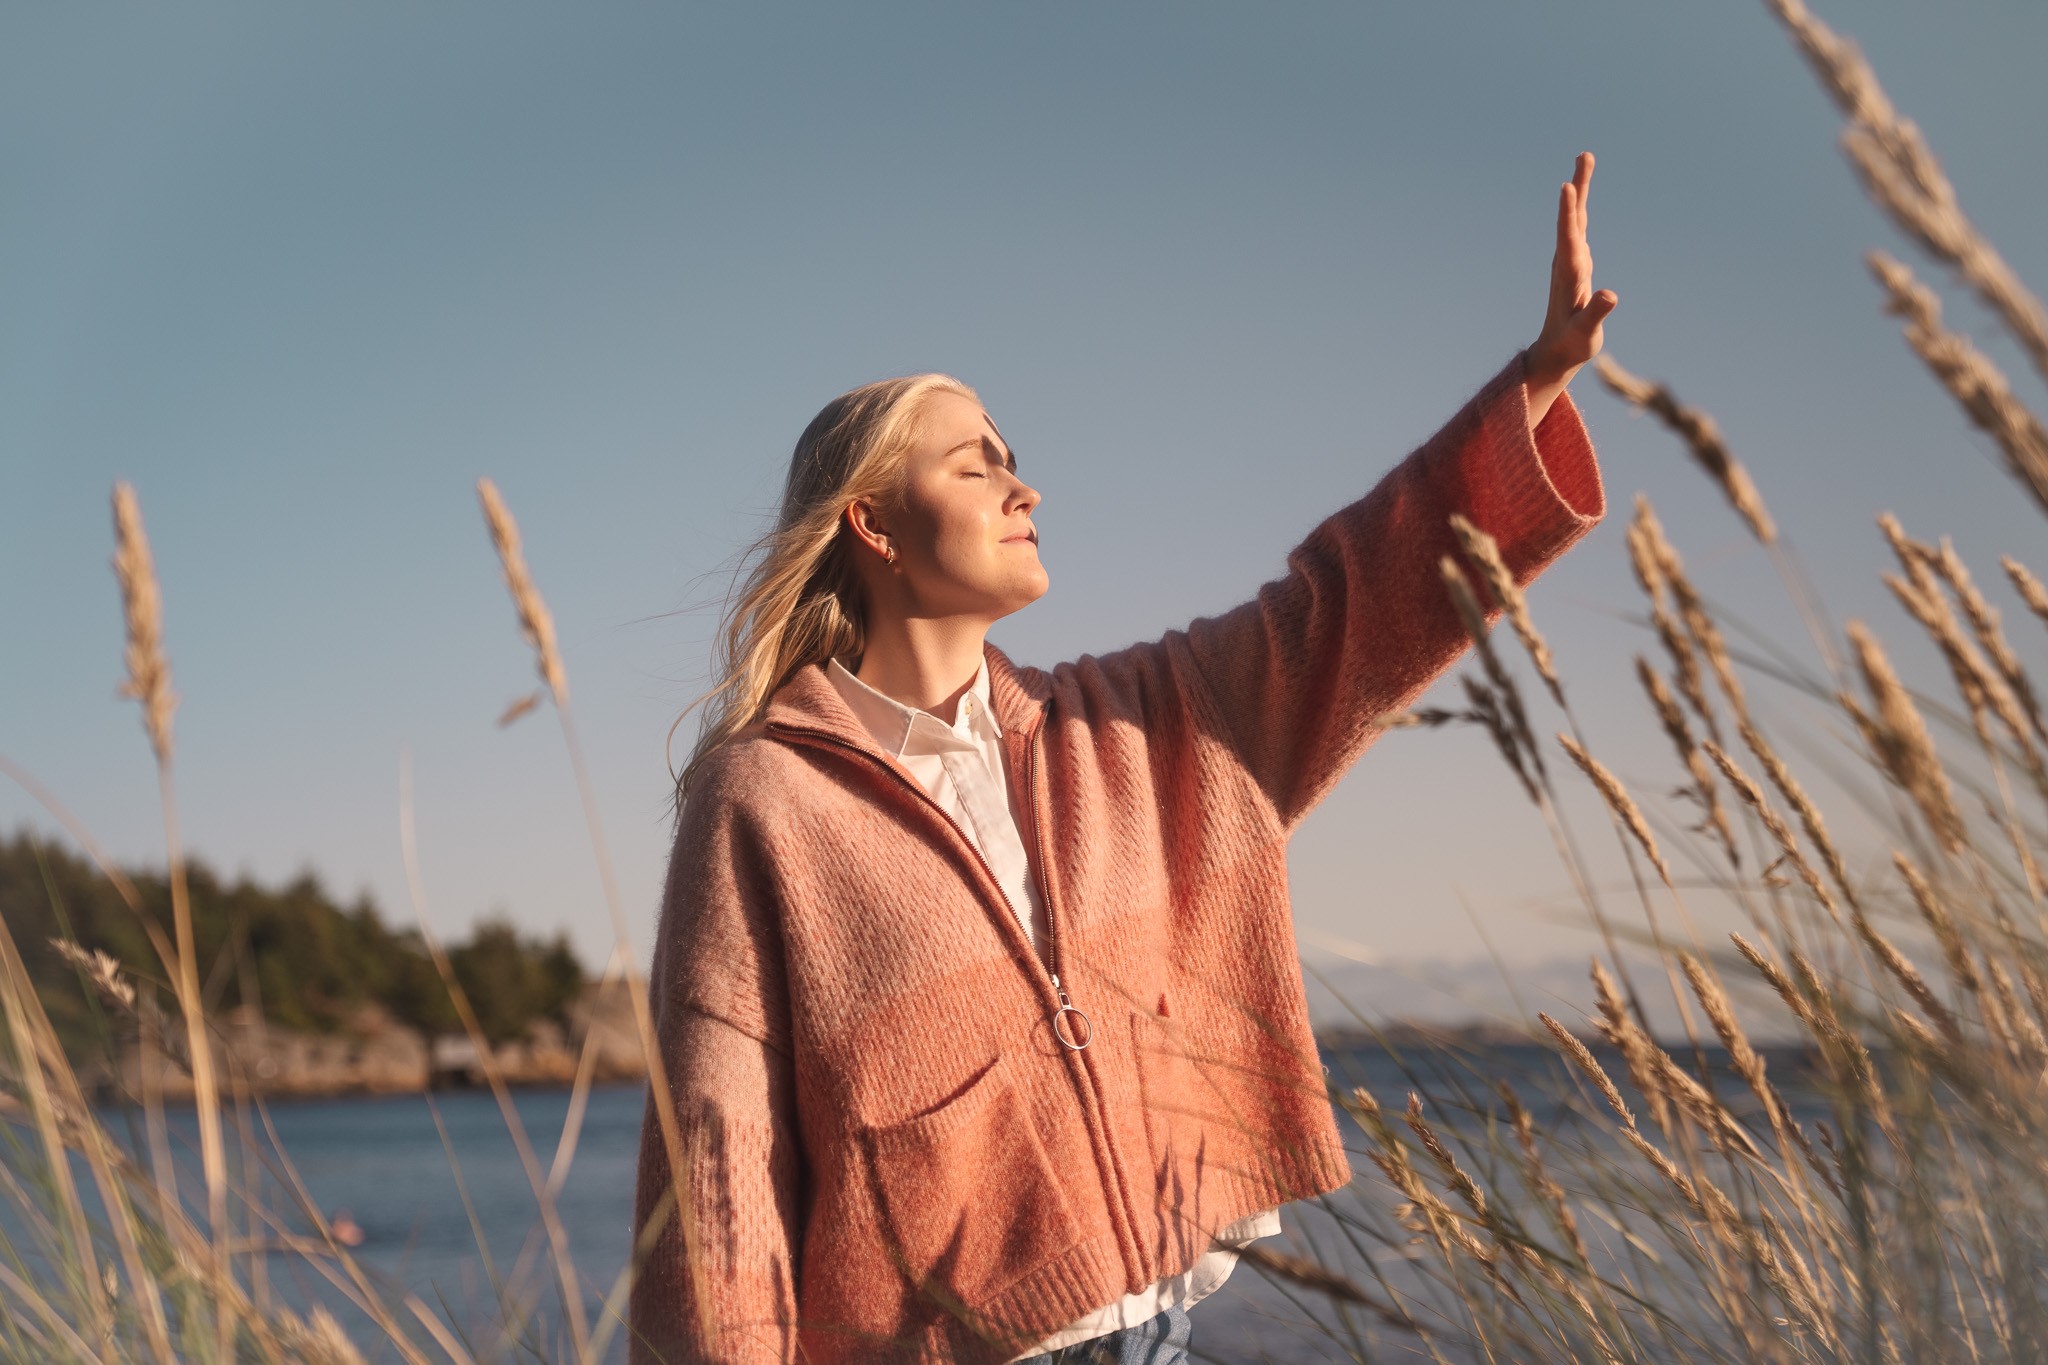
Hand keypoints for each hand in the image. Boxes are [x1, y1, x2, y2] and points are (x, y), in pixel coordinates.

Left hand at [1526, 152, 1616, 390]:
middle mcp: (1567, 262)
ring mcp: (1570, 260)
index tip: (1567, 187)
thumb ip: (1595, 313)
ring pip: (1575, 218)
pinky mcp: (1575, 263)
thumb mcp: (1585, 334)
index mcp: (1569, 275)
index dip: (1568, 213)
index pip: (1568, 238)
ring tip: (1585, 159)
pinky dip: (1580, 206)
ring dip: (1580, 188)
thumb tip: (1610, 296)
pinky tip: (1579, 192)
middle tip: (1585, 154)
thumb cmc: (1572, 344)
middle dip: (1579, 186)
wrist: (1556, 352)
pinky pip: (1578, 227)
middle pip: (1573, 218)